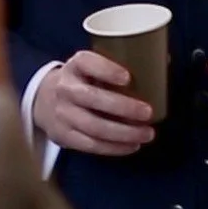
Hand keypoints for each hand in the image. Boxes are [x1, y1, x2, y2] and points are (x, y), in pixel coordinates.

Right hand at [32, 52, 157, 156]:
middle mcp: (65, 88)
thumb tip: (164, 60)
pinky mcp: (64, 136)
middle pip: (92, 98)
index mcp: (75, 66)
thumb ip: (121, 64)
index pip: (86, 62)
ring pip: (93, 127)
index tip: (128, 77)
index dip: (106, 69)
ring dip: (123, 133)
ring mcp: (63, 114)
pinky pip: (90, 145)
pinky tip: (132, 146)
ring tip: (147, 134)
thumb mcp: (92, 66)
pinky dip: (114, 148)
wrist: (43, 100)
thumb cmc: (82, 80)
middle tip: (148, 112)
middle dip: (123, 107)